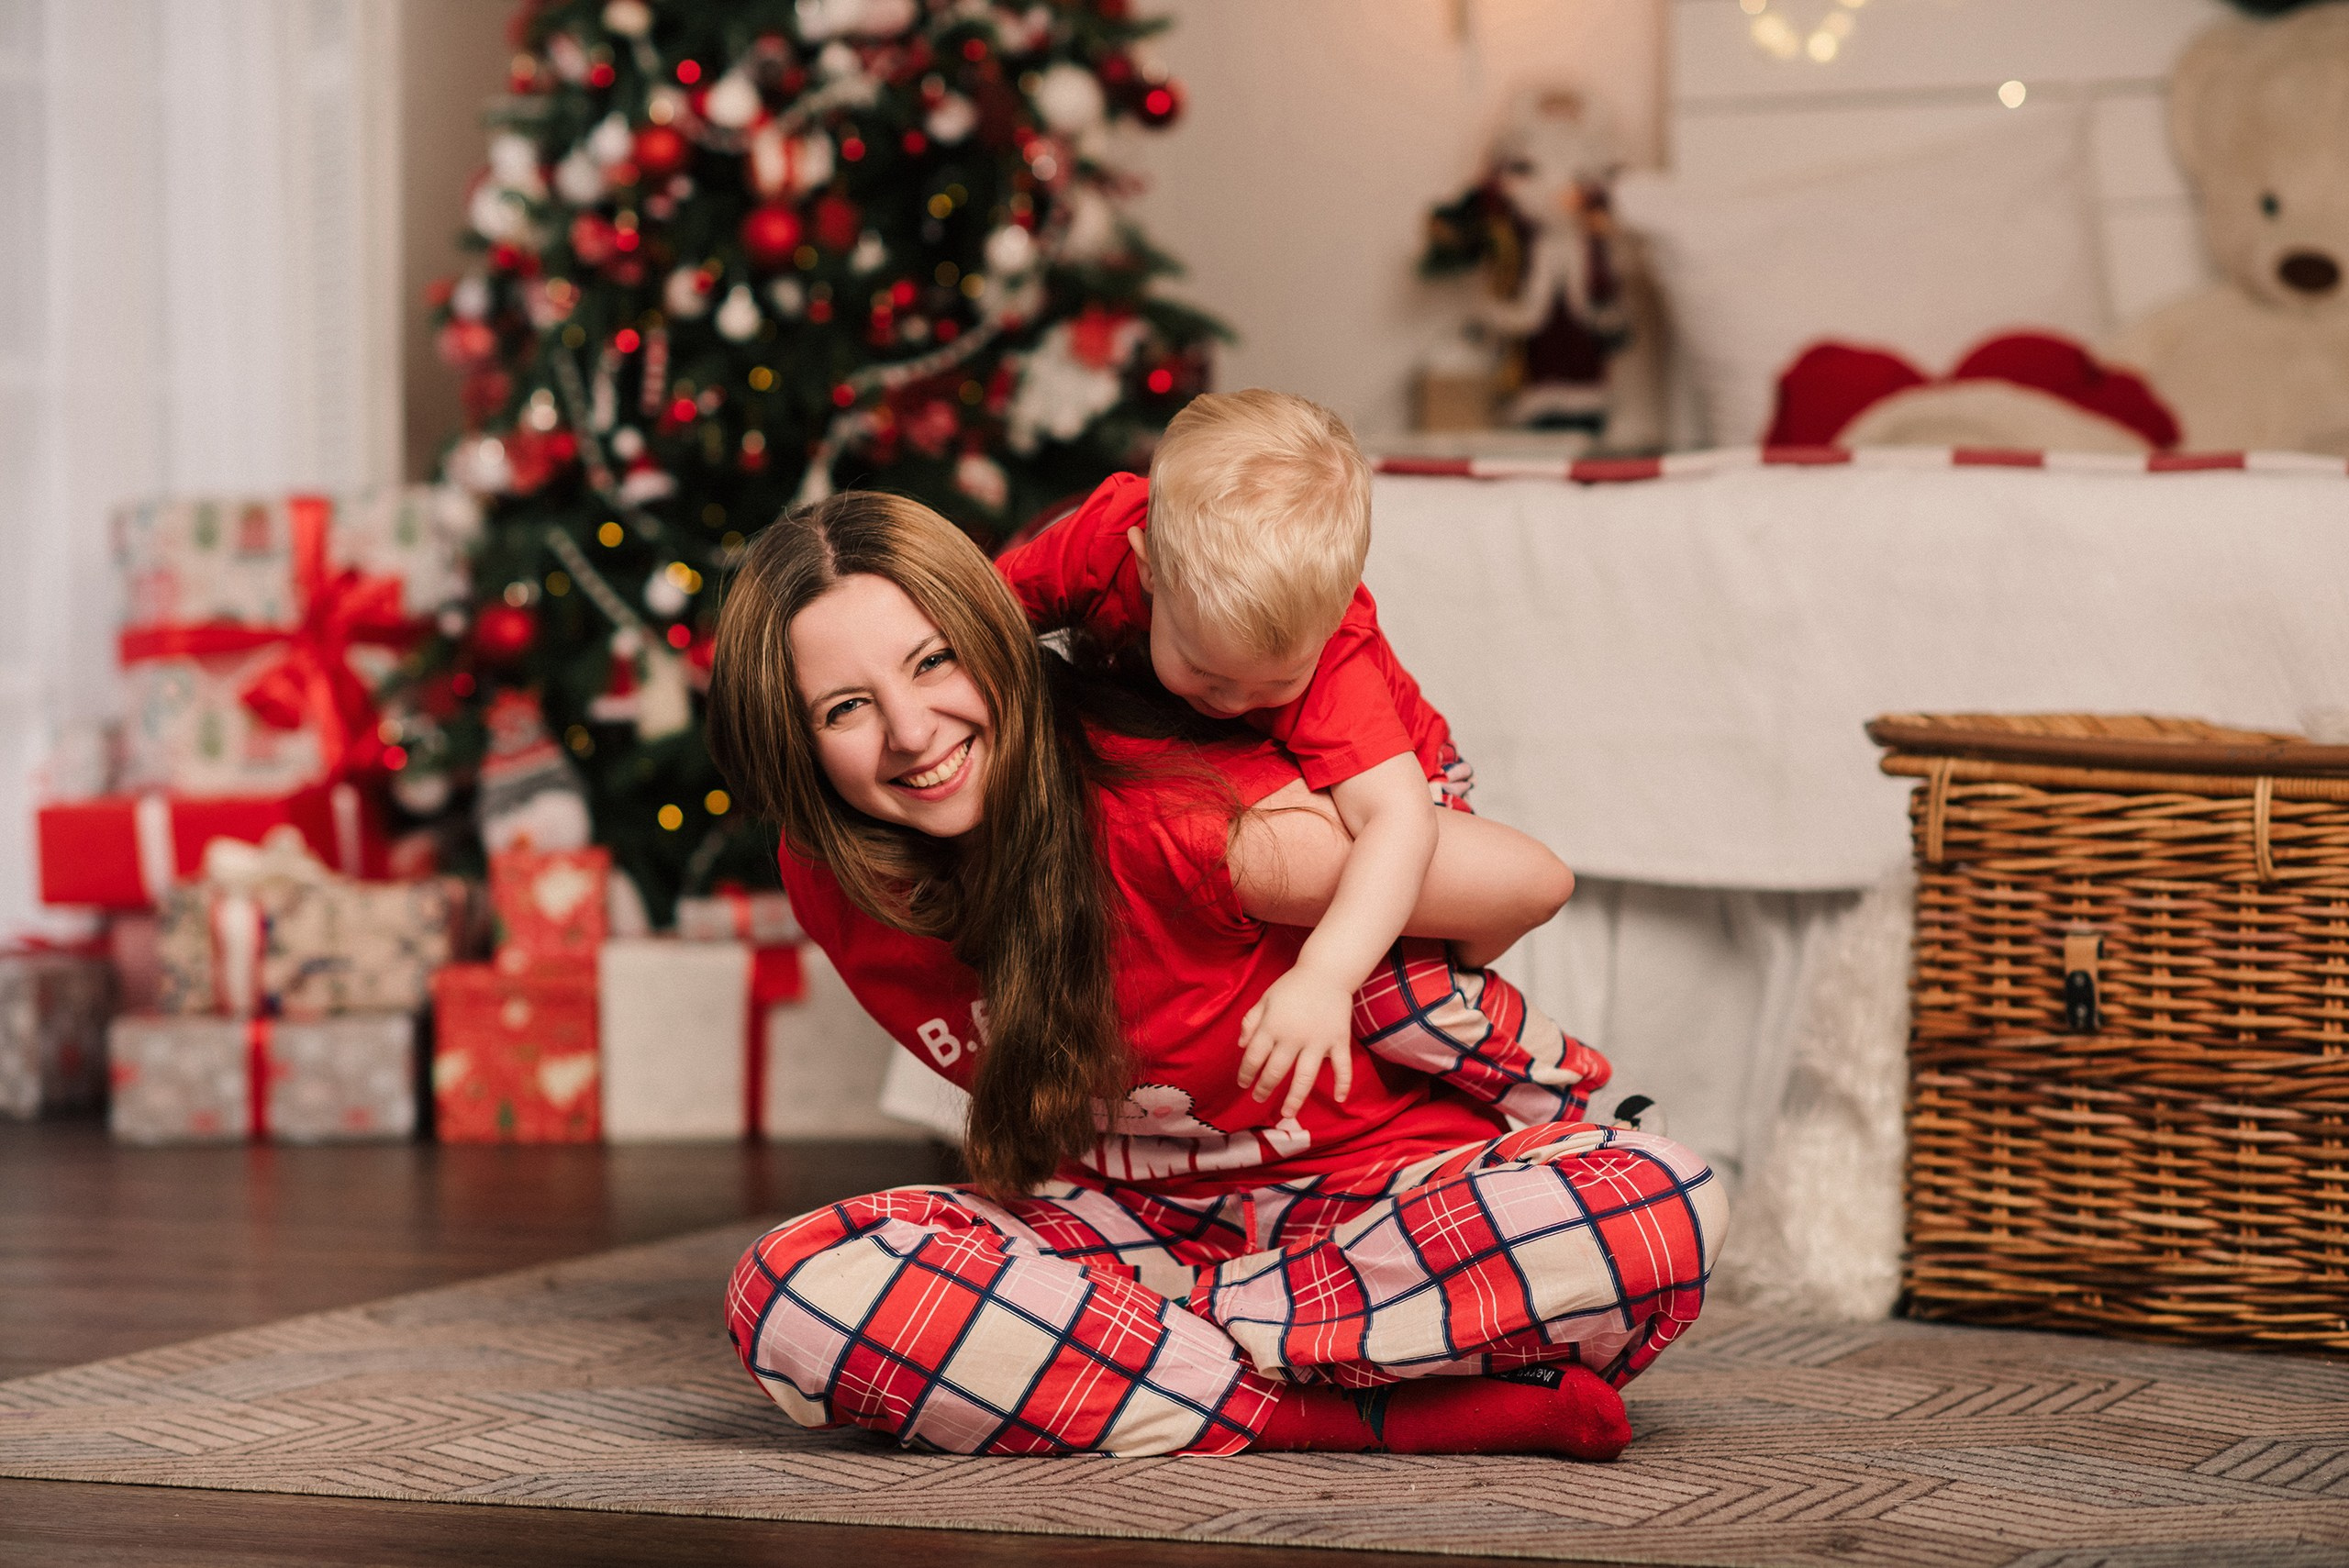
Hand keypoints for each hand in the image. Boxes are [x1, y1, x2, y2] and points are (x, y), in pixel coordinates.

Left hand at [1237, 966, 1354, 1120]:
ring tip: (1287, 1113)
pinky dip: (1343, 1083)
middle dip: (1265, 1088)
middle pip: (1276, 1071)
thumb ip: (1250, 1021)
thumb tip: (1242, 1047)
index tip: (1243, 1084)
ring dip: (1295, 1098)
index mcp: (1273, 1025)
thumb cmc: (1292, 986)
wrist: (1327, 971)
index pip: (1254, 1056)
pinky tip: (1340, 1099)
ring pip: (1305, 1077)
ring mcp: (1318, 1041)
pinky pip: (1342, 1067)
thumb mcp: (1265, 999)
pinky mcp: (1339, 1041)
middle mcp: (1294, 1037)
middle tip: (1259, 1099)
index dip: (1246, 1073)